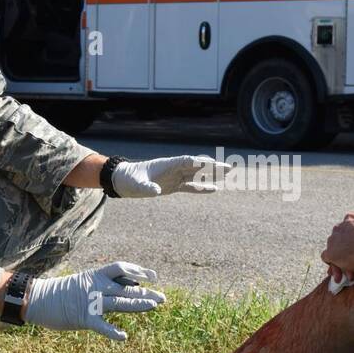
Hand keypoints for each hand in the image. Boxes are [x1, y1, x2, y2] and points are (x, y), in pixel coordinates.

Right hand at [20, 262, 164, 340]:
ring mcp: (91, 302)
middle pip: (127, 288)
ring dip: (138, 304)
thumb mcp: (86, 281)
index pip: (122, 268)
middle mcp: (96, 287)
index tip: (153, 277)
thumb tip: (129, 285)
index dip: (139, 271)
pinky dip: (112, 332)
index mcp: (96, 276)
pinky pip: (101, 326)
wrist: (38, 299)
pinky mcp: (83, 318)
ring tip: (153, 306)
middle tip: (162, 298)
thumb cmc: (63, 292)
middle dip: (146, 293)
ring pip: (120, 302)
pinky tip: (123, 337)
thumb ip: (105, 284)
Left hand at [111, 155, 230, 196]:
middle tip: (229, 167)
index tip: (214, 164)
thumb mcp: (136, 185)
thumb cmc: (129, 180)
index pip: (188, 161)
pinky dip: (202, 188)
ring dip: (212, 175)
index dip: (201, 163)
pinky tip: (214, 189)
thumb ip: (146, 187)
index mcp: (167, 164)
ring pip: (197, 175)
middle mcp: (174, 169)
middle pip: (197, 166)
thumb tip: (156, 191)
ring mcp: (175, 177)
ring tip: (227, 174)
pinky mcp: (173, 186)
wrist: (124, 181)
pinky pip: (191, 186)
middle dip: (213, 167)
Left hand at [321, 211, 353, 280]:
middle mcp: (339, 227)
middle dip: (347, 252)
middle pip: (340, 240)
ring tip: (352, 273)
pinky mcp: (330, 252)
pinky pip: (327, 259)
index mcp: (351, 218)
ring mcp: (333, 239)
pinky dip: (334, 266)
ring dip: (342, 261)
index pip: (348, 229)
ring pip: (334, 250)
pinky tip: (343, 273)